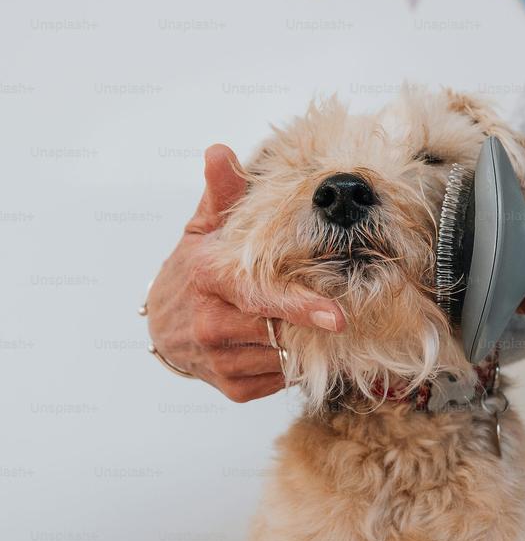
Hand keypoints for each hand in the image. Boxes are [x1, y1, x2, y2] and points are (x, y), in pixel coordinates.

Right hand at [146, 145, 344, 400]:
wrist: (162, 326)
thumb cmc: (193, 269)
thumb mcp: (204, 228)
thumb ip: (221, 192)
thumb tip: (219, 151)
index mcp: (209, 278)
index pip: (260, 296)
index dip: (301, 306)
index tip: (340, 316)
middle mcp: (211, 324)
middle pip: (280, 329)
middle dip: (315, 322)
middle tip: (346, 310)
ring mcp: (221, 360)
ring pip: (286, 357)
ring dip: (309, 343)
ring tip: (320, 323)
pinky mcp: (233, 389)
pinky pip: (281, 378)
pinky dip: (296, 362)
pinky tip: (295, 343)